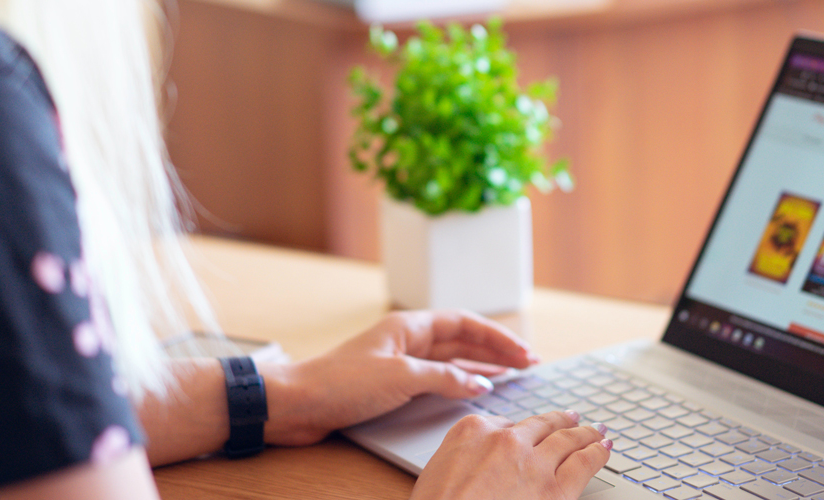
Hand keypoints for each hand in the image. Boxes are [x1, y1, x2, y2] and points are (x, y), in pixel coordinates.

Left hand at [261, 310, 539, 445]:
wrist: (295, 405)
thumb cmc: (338, 383)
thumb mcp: (400, 377)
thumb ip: (444, 378)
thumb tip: (479, 383)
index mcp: (408, 327)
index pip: (464, 324)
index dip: (497, 337)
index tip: (523, 352)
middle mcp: (407, 341)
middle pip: (462, 341)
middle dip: (496, 351)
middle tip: (528, 365)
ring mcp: (399, 363)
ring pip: (452, 361)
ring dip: (482, 367)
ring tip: (511, 376)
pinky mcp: (391, 386)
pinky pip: (436, 380)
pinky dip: (459, 384)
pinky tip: (474, 392)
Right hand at [410, 410, 611, 499]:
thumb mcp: (435, 473)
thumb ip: (462, 458)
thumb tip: (476, 464)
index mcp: (473, 431)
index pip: (504, 424)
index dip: (520, 431)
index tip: (527, 434)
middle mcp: (506, 440)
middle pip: (540, 426)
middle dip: (559, 421)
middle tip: (572, 419)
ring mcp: (533, 462)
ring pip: (567, 439)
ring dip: (585, 433)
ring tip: (595, 430)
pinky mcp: (555, 489)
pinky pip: (584, 463)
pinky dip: (597, 453)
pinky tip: (604, 449)